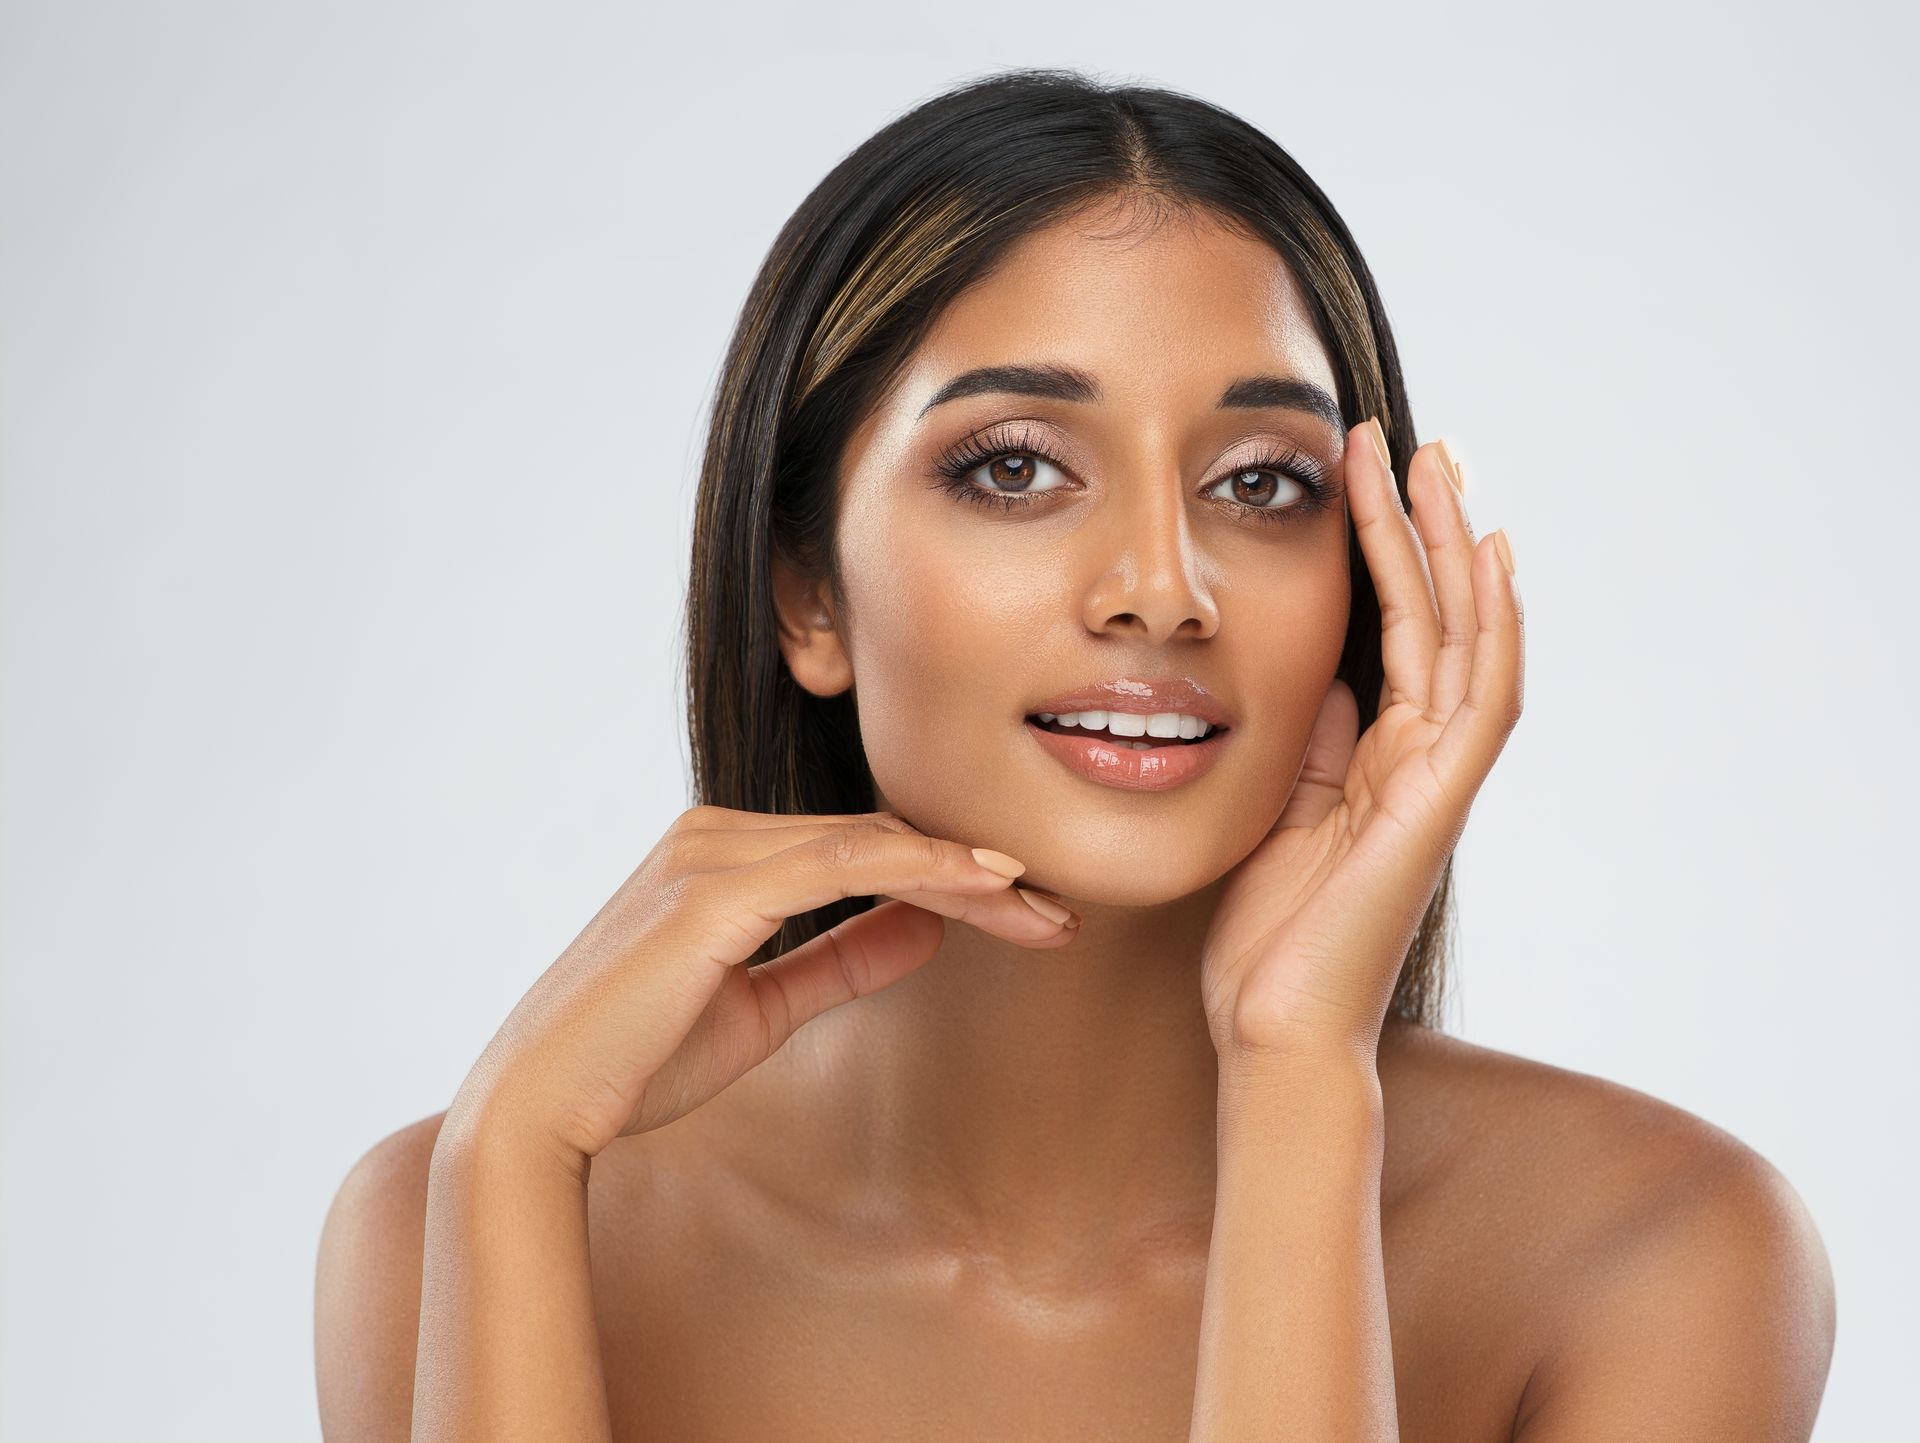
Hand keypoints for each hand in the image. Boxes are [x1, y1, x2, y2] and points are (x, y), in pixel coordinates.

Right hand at [448, 808, 1076, 1164]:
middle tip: (1057, 912)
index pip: (860, 851)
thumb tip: (926, 927)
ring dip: (965, 872)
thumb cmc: (637, 1062)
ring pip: (871, 843)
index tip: (1026, 912)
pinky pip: (843, 863)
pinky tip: (983, 890)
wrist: (543, 1108)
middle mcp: (715, 836)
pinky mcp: (716, 888)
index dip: (949, 877)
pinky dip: (920, 871)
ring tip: (1040, 907)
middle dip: (975, 874)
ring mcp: (712, 853)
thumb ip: (841, 959)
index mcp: (722, 856)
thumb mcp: (765, 1007)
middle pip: (876, 838)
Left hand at [1198, 417, 1524, 1061]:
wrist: (1271, 1031)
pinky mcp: (1436, 805)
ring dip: (1457, 549)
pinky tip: (1490, 558)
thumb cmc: (1270, 940)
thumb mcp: (1279, 814)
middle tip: (1417, 439)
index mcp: (1381, 758)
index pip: (1397, 632)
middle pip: (1443, 618)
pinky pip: (1481, 699)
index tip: (1363, 474)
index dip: (1388, 552)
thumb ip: (1313, 746)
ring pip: (1469, 640)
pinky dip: (1493, 628)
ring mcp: (1436, 780)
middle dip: (1429, 526)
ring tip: (1439, 463)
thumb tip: (1326, 680)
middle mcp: (1421, 759)